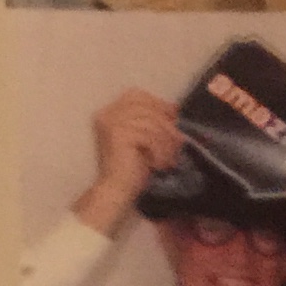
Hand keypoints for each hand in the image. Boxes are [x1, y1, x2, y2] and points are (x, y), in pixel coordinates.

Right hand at [77, 89, 182, 231]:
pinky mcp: (118, 134)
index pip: (136, 95)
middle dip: (166, 124)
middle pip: (146, 106)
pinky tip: (160, 164)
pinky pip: (149, 135)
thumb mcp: (145, 137)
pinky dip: (159, 150)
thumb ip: (153, 120)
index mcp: (110, 111)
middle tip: (178, 142)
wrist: (117, 190)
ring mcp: (111, 123)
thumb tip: (175, 108)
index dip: (157, 103)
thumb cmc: (132, 166)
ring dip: (165, 140)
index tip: (173, 117)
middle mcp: (107, 113)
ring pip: (150, 122)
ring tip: (170, 157)